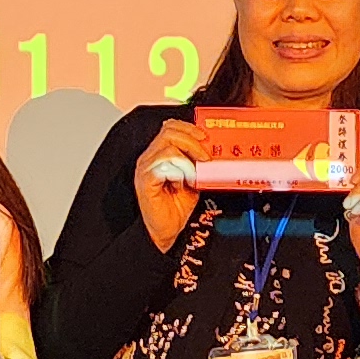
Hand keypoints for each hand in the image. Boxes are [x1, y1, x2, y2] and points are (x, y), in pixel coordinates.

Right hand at [136, 118, 204, 250]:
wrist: (166, 231)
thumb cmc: (175, 207)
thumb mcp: (194, 179)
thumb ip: (199, 164)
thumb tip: (213, 151)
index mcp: (160, 154)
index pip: (170, 127)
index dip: (189, 128)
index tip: (205, 136)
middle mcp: (150, 158)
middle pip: (169, 132)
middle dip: (192, 140)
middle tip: (205, 155)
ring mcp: (146, 168)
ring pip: (168, 147)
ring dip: (187, 158)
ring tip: (195, 173)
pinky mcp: (146, 181)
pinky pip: (163, 165)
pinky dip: (178, 171)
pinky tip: (182, 183)